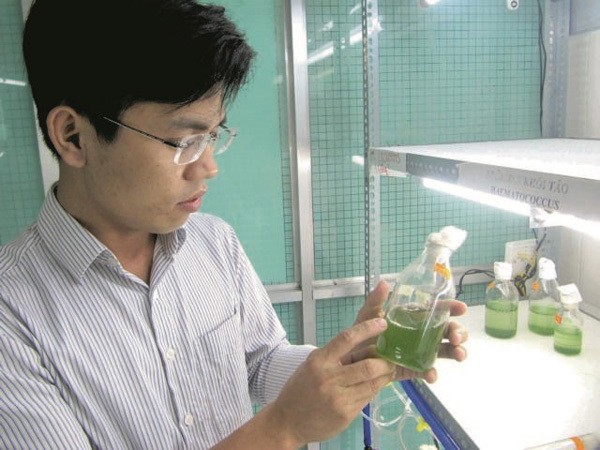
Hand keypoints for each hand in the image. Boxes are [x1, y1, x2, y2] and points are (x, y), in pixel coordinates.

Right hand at [269, 318, 396, 445]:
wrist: (287, 422)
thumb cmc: (300, 389)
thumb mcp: (312, 366)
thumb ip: (335, 356)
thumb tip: (366, 347)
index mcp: (319, 361)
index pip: (346, 338)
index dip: (367, 329)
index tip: (382, 323)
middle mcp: (328, 378)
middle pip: (368, 366)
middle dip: (385, 362)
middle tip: (392, 358)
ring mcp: (338, 398)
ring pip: (372, 384)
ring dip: (384, 376)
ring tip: (388, 371)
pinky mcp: (345, 414)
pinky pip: (367, 398)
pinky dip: (374, 390)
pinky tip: (373, 386)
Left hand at [352, 280, 468, 383]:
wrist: (353, 358)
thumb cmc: (363, 332)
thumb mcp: (367, 315)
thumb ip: (376, 300)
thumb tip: (384, 283)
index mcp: (413, 316)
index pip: (436, 309)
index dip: (450, 307)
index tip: (462, 308)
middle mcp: (420, 333)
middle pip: (446, 330)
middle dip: (457, 332)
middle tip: (456, 338)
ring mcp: (419, 351)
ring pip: (444, 350)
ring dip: (455, 352)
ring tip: (459, 355)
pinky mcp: (413, 368)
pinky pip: (426, 370)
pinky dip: (432, 373)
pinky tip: (431, 375)